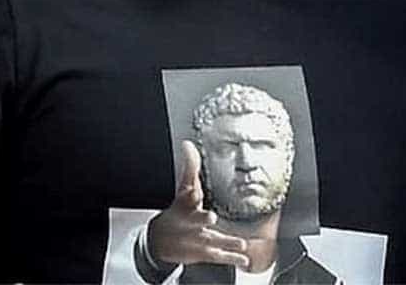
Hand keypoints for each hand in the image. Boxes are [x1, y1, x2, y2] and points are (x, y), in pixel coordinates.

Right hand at [144, 140, 249, 269]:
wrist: (160, 242)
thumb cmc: (178, 212)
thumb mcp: (183, 190)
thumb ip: (190, 168)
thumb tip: (188, 145)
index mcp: (185, 206)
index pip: (186, 197)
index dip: (190, 194)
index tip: (194, 192)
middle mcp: (190, 223)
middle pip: (196, 220)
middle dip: (202, 219)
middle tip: (211, 217)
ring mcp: (197, 240)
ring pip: (211, 239)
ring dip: (225, 241)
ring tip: (241, 244)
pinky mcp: (204, 254)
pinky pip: (219, 256)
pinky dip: (231, 258)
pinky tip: (245, 259)